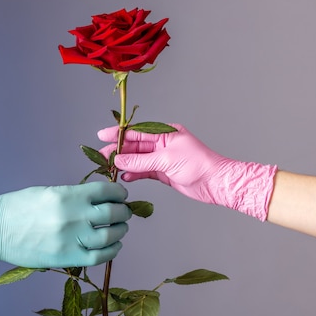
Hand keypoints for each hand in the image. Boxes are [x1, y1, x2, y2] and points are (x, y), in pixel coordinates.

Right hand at [0, 182, 131, 267]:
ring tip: (119, 229)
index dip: (119, 193)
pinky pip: (99, 257)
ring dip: (120, 232)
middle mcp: (74, 217)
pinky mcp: (67, 259)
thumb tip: (100, 200)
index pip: (107, 192)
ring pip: (110, 236)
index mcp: (68, 196)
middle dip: (123, 212)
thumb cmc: (18, 207)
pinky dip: (112, 251)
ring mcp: (71, 240)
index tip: (121, 196)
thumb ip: (75, 196)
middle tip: (123, 213)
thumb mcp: (49, 192)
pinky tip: (113, 246)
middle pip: (113, 214)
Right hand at [97, 124, 276, 220]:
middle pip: (135, 146)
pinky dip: (134, 173)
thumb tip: (119, 160)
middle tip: (101, 155)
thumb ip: (140, 161)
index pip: (136, 132)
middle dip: (118, 151)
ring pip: (138, 159)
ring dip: (124, 163)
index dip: (118, 134)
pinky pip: (144, 171)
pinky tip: (124, 176)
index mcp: (165, 133)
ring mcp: (163, 159)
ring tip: (109, 167)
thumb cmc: (198, 165)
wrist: (215, 183)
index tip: (102, 136)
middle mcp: (163, 144)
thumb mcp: (165, 159)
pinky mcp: (164, 173)